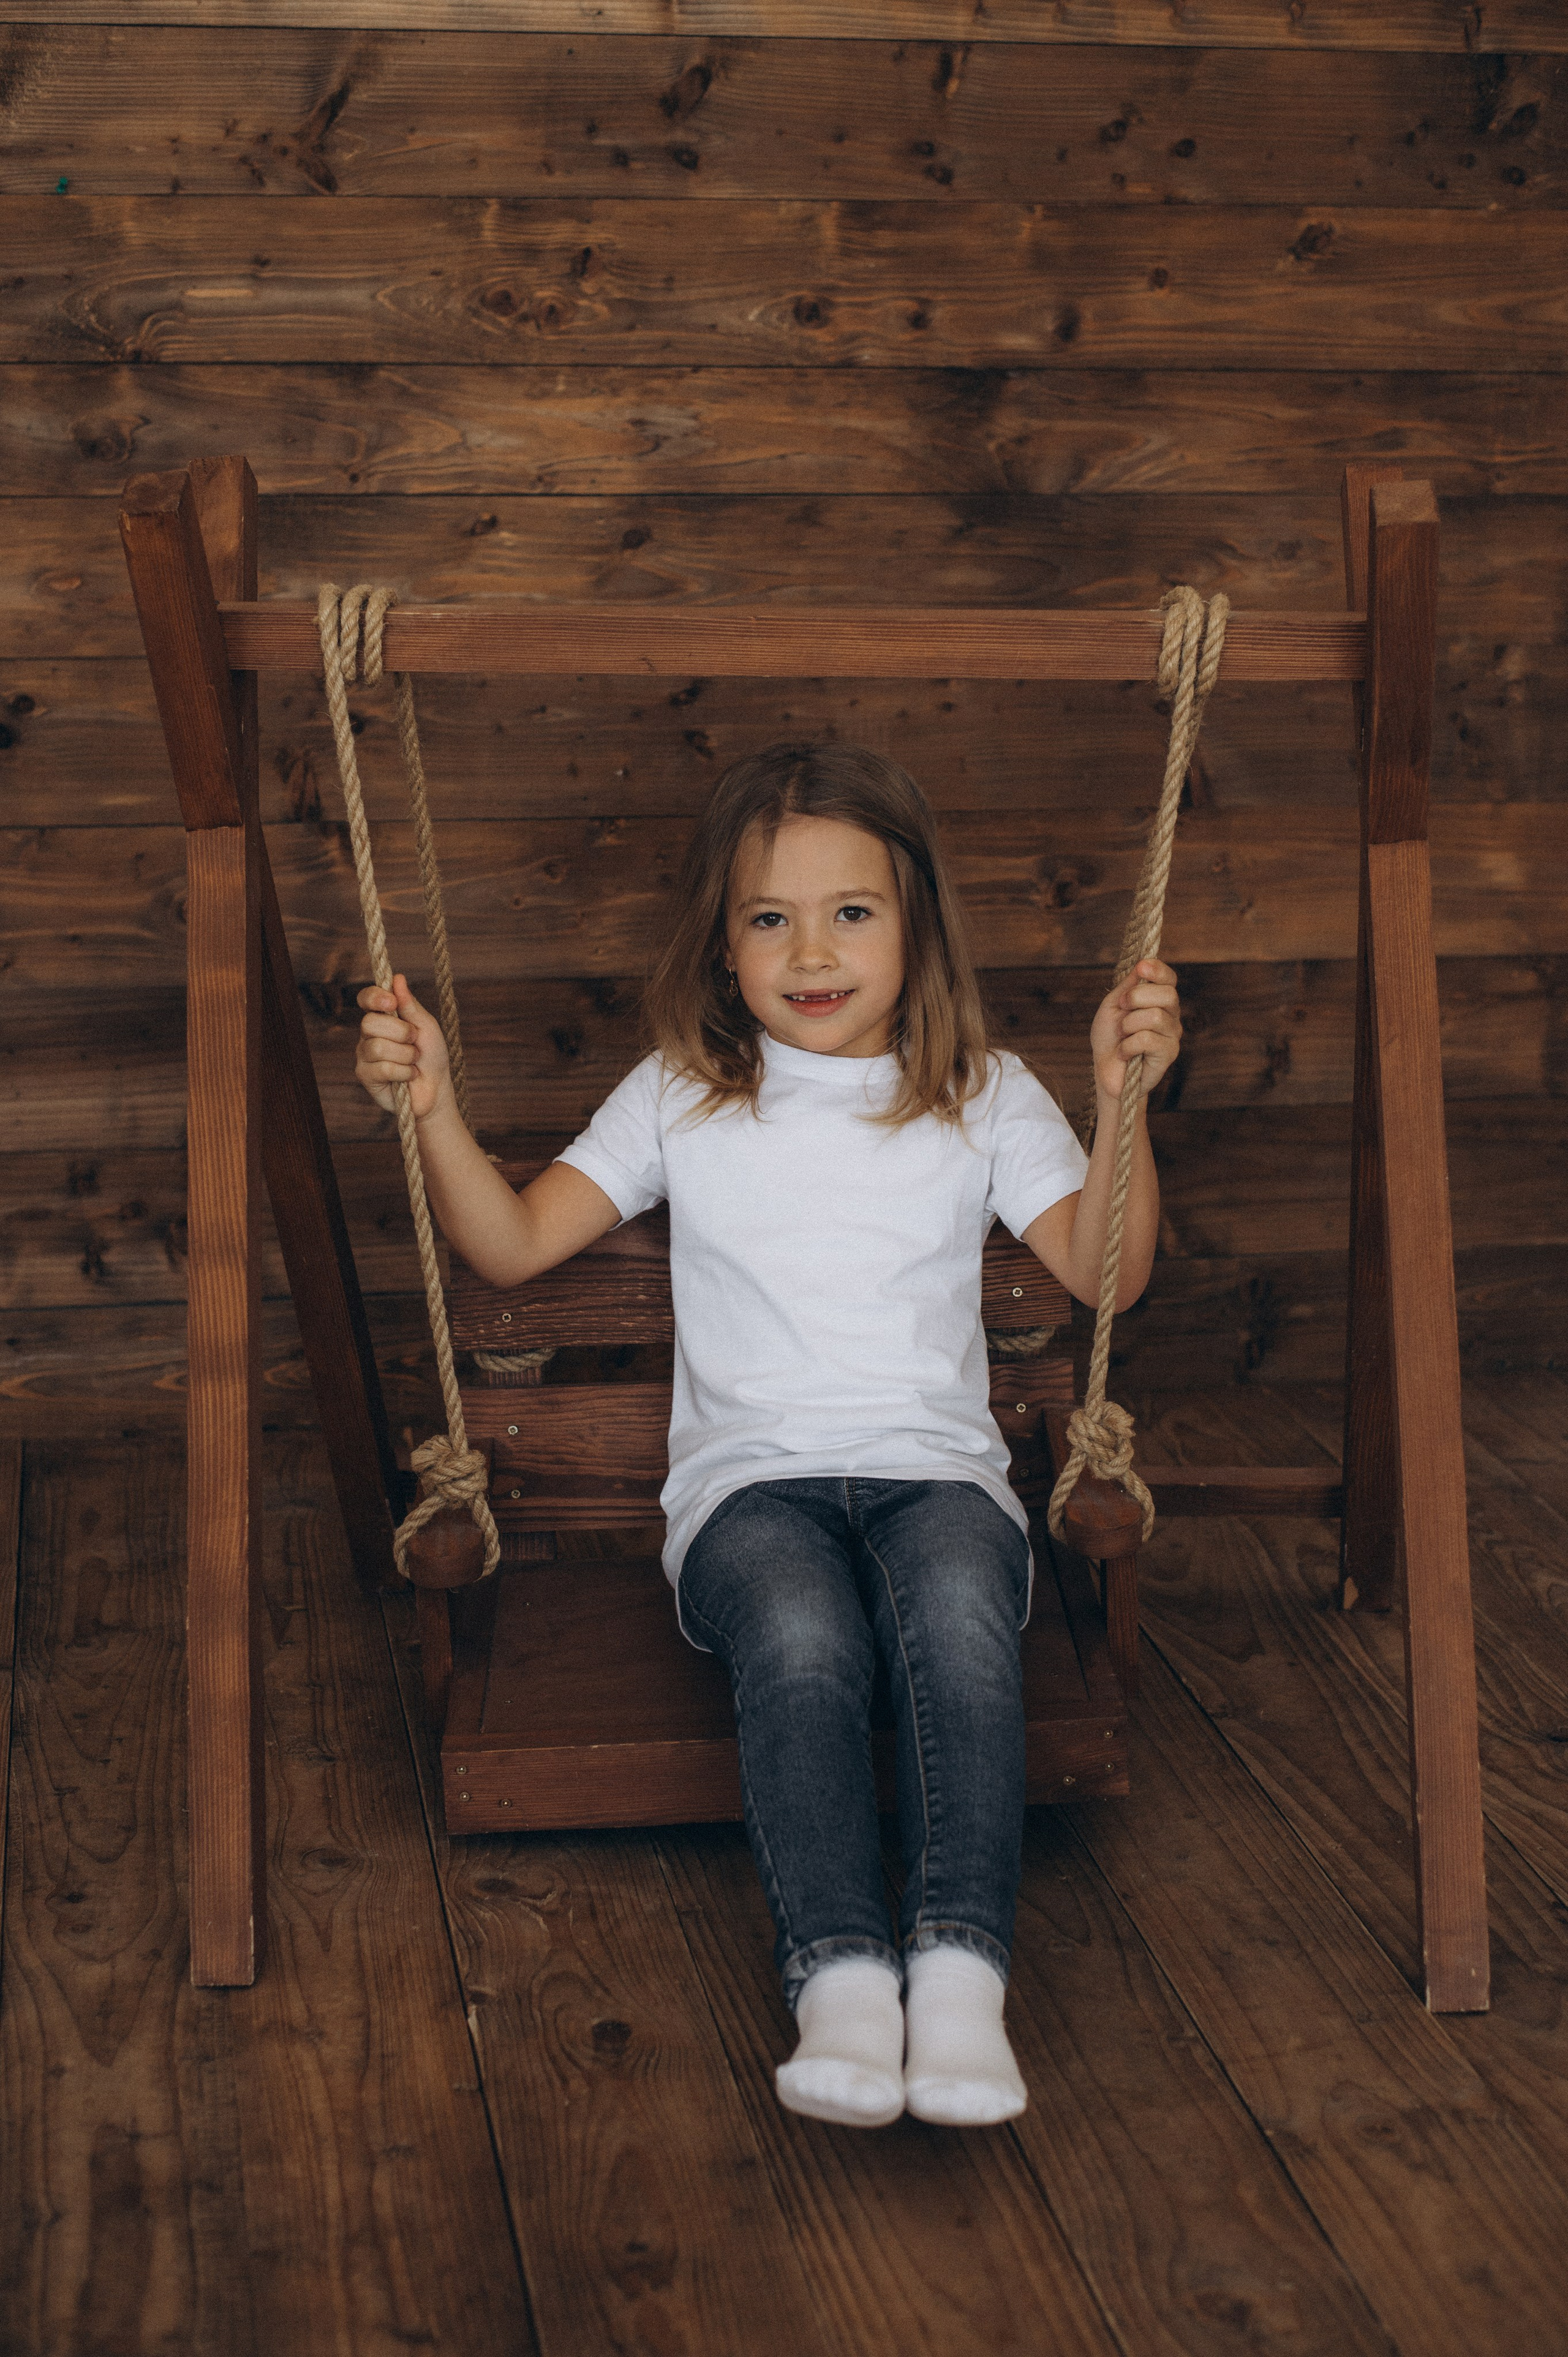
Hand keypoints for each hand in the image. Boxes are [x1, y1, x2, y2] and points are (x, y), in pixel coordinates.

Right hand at [355, 973, 451, 1121]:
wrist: (436, 1089)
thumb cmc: (432, 1055)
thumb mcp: (426, 1026)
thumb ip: (410, 1005)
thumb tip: (397, 978)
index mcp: (383, 1017)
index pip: (366, 998)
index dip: (374, 996)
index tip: (391, 1001)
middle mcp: (368, 1034)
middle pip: (370, 1022)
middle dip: (401, 1032)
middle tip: (415, 1041)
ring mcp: (364, 1055)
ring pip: (378, 1047)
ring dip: (406, 1055)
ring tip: (414, 1061)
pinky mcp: (365, 1075)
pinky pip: (382, 1068)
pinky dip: (404, 1072)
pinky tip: (409, 1076)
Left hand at [1091, 958, 1182, 1105]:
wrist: (1106, 1072)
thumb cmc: (1109, 1039)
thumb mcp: (1112, 1006)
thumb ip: (1127, 986)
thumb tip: (1142, 964)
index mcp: (1158, 1000)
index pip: (1169, 979)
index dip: (1158, 970)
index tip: (1141, 968)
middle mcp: (1170, 1015)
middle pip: (1167, 994)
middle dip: (1136, 998)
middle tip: (1121, 1009)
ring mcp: (1172, 1034)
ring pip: (1155, 1016)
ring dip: (1128, 1025)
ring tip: (1122, 1036)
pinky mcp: (1169, 1053)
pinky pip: (1148, 1039)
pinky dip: (1128, 1046)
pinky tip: (1124, 1053)